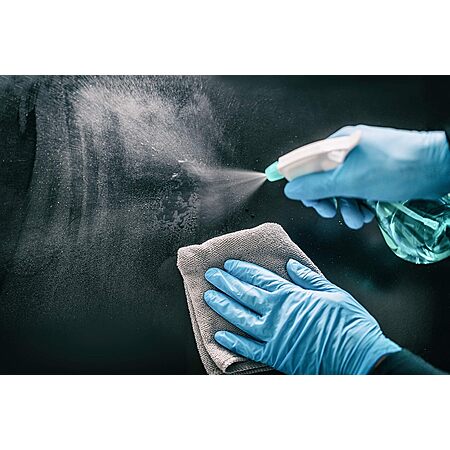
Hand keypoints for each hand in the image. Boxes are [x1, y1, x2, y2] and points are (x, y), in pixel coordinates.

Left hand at [204, 259, 400, 373]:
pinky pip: (249, 349)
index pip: (259, 278)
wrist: (359, 356)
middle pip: (245, 294)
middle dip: (226, 283)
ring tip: (210, 297)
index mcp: (291, 295)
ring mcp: (274, 335)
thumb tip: (290, 265)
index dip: (242, 270)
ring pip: (241, 318)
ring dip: (224, 306)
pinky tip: (220, 335)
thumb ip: (308, 279)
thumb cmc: (349, 323)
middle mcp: (277, 312)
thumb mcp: (332, 292)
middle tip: (211, 275)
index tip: (228, 264)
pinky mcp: (276, 355)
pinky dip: (233, 342)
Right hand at [284, 125, 449, 228]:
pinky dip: (360, 205)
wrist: (440, 168)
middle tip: (330, 212)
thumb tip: (291, 189)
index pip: (307, 162)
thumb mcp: (350, 180)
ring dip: (346, 207)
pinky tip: (368, 213)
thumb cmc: (397, 167)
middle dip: (327, 200)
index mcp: (339, 144)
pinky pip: (359, 191)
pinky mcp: (377, 174)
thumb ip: (317, 186)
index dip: (303, 184)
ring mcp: (364, 163)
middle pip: (324, 178)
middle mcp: (349, 151)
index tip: (306, 201)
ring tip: (357, 218)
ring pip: (342, 188)